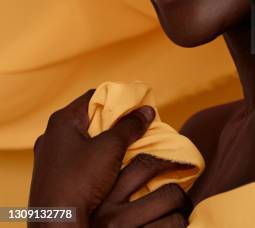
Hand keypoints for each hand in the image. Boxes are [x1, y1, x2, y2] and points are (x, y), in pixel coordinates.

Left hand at [29, 89, 191, 226]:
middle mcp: (52, 135)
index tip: (137, 107)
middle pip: (90, 117)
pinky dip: (96, 157)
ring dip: (106, 141)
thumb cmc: (80, 181)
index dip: (118, 98)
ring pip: (85, 138)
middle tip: (135, 127)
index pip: (94, 96)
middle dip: (114, 121)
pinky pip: (79, 156)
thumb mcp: (110, 149)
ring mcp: (50, 157)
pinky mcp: (52, 176)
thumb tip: (147, 111)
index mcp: (62, 121)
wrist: (57, 226)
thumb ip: (130, 126)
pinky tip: (111, 166)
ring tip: (127, 147)